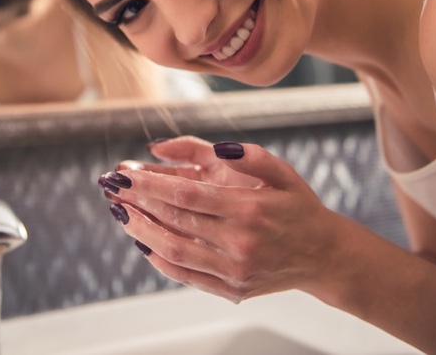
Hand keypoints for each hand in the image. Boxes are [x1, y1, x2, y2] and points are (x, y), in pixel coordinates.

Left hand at [100, 136, 339, 302]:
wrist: (324, 255)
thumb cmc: (298, 207)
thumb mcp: (282, 171)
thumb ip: (246, 154)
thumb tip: (213, 146)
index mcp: (251, 208)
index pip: (188, 194)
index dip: (151, 183)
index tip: (125, 173)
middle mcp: (240, 242)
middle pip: (175, 220)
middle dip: (137, 202)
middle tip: (111, 188)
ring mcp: (235, 270)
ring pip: (174, 250)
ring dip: (141, 230)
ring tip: (120, 213)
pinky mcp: (232, 289)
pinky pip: (186, 276)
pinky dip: (160, 259)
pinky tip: (143, 241)